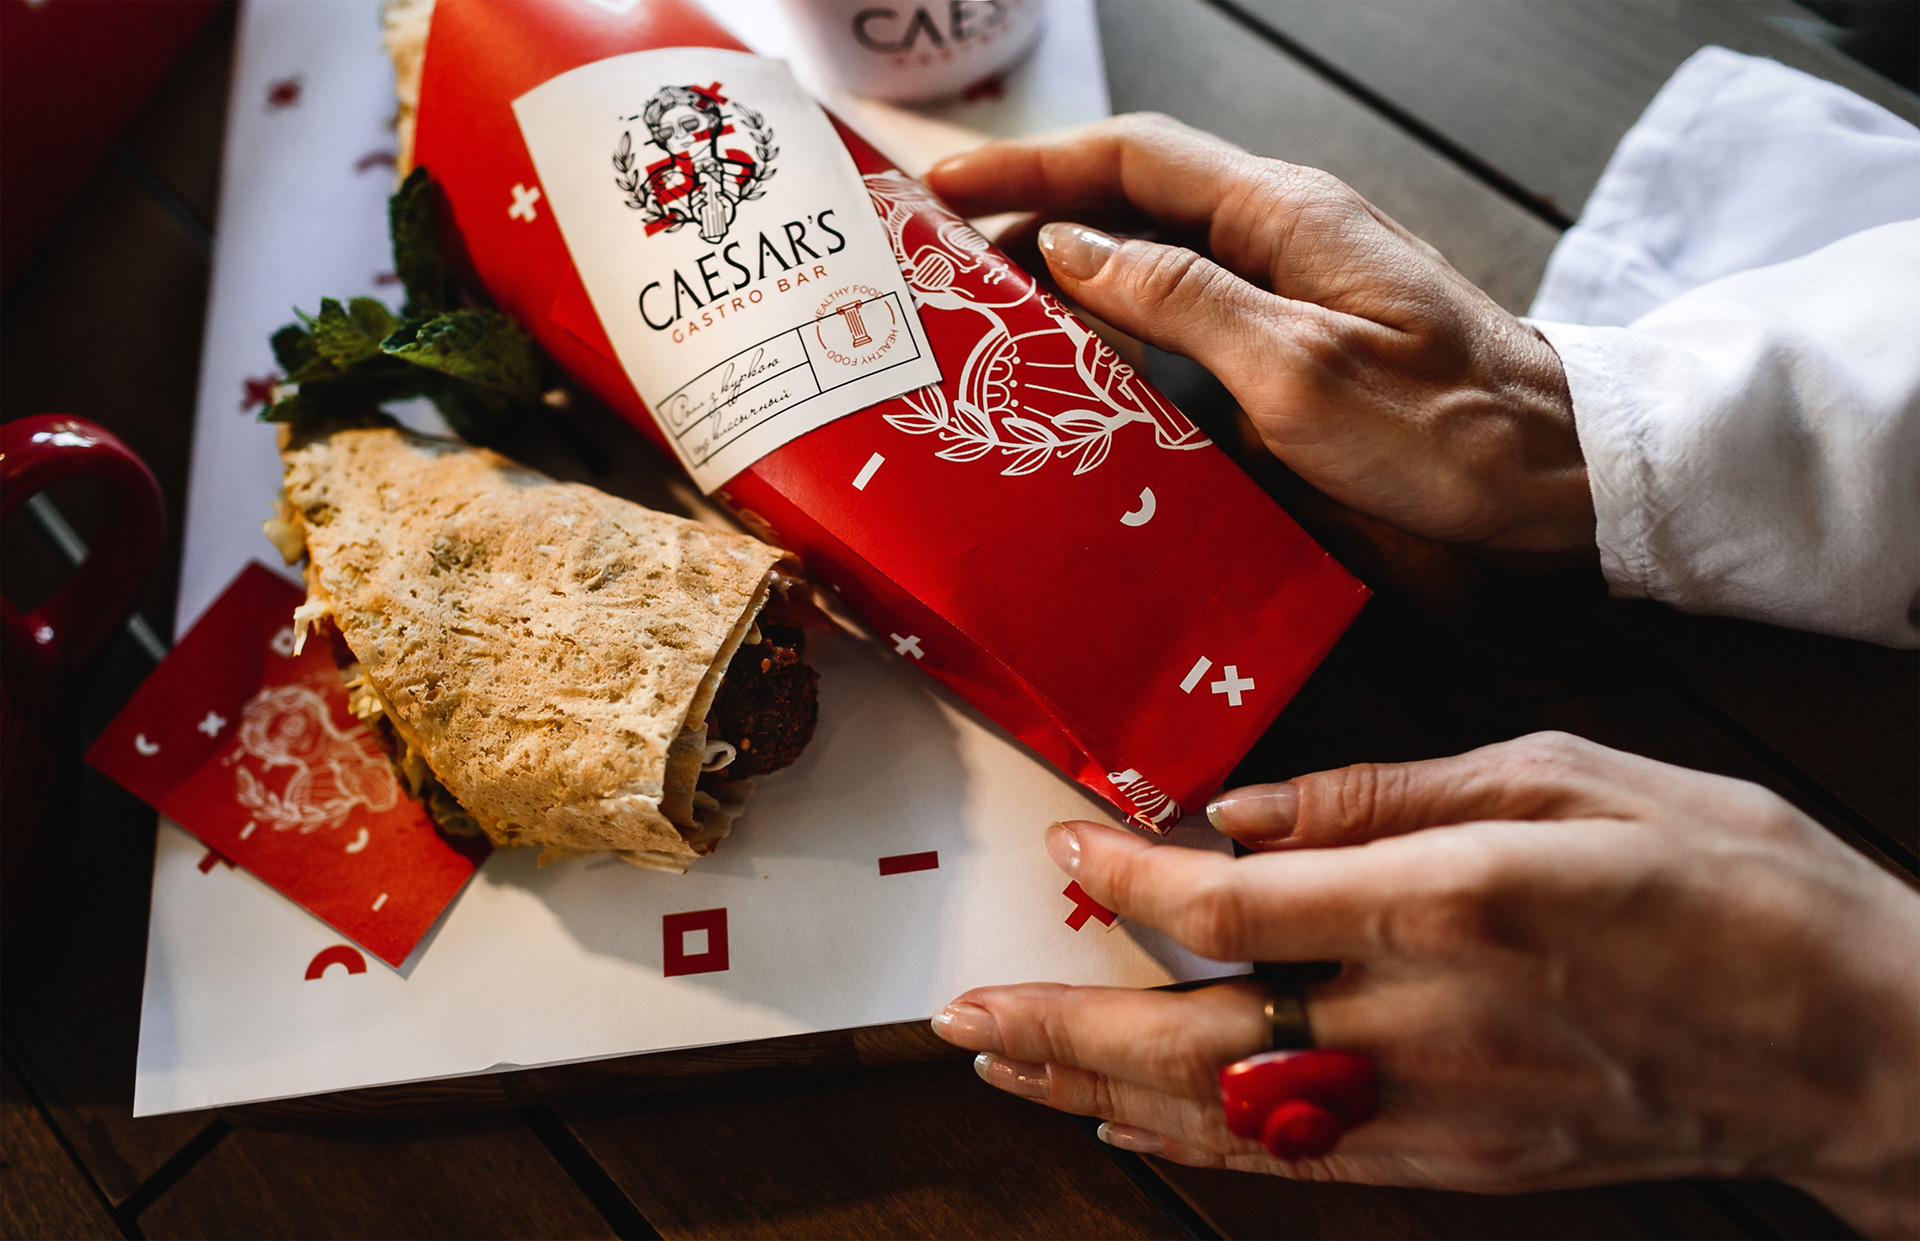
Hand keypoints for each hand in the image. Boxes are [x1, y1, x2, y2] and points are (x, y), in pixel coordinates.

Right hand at [927, 115, 1591, 554]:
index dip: (1030, 165)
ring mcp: (1293, 288)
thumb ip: (1180, 299)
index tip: (941, 188)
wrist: (1556, 478)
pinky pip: (1190, 315)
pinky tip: (1083, 367)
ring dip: (1071, 277)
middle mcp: (1282, 234)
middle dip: (1033, 217)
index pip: (1132, 159)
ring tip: (988, 314)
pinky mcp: (1300, 342)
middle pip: (1134, 202)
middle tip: (944, 264)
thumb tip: (1071, 246)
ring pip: (1156, 260)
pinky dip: (1123, 328)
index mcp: (1282, 215)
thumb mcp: (1297, 369)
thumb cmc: (1443, 428)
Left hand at [930, 733, 1919, 1236]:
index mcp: (1453, 900)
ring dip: (1100, 1090)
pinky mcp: (1469, 1165)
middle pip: (1195, 1038)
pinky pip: (1301, 1163)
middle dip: (1061, 1023)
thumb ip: (1385, 790)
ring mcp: (1446, 1112)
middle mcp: (1431, 1021)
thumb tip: (1241, 811)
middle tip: (960, 1009)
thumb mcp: (1570, 772)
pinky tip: (1133, 1122)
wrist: (1865, 1045)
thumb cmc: (1734, 881)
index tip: (1065, 844)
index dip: (1123, 881)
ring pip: (1227, 1118)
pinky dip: (1199, 1143)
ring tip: (1007, 1064)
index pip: (1232, 909)